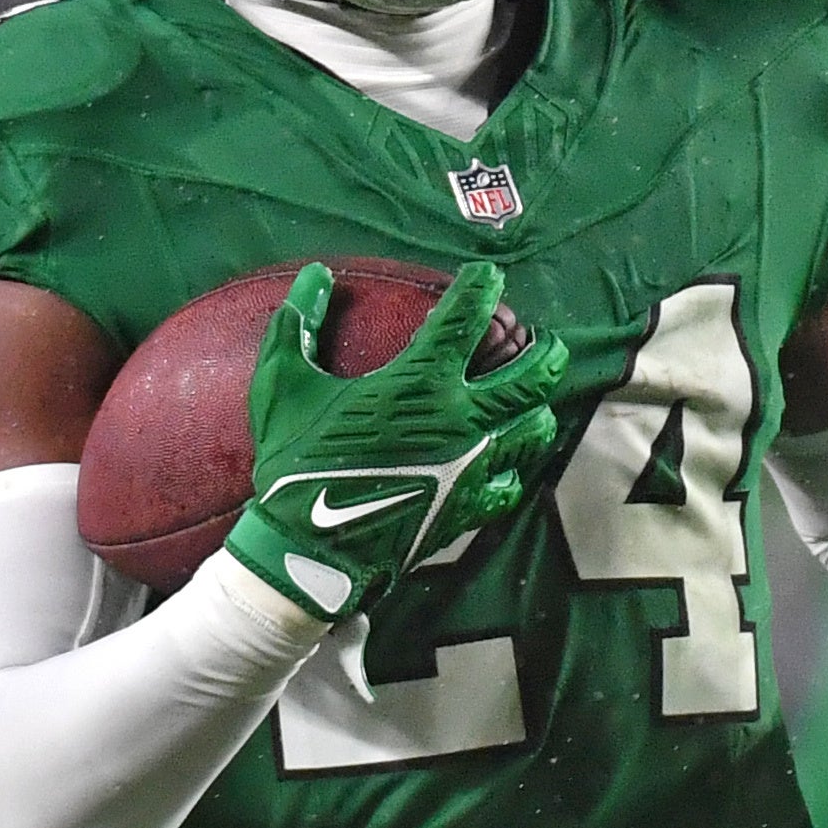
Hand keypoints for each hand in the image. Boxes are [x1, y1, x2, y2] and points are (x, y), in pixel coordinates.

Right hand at [220, 260, 566, 620]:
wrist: (311, 551)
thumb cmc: (297, 465)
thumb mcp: (282, 388)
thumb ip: (298, 325)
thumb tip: (315, 275)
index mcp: (418, 384)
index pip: (467, 319)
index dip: (483, 288)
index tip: (488, 276)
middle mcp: (460, 420)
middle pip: (531, 376)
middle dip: (545, 350)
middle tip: (544, 340)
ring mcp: (473, 467)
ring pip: (533, 428)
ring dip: (537, 405)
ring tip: (533, 396)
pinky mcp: (471, 507)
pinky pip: (512, 482)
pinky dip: (515, 464)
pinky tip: (508, 456)